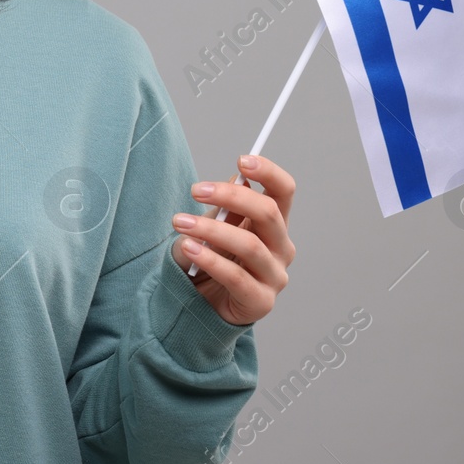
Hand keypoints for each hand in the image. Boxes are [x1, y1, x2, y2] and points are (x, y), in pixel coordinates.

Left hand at [168, 154, 295, 325]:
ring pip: (249, 244)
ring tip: (180, 222)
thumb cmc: (210, 258)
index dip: (268, 172)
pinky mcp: (260, 301)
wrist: (201, 303)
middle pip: (268, 213)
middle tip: (196, 190)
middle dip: (230, 196)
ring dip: (211, 229)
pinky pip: (236, 276)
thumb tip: (237, 180)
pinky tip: (188, 248)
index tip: (242, 160)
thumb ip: (226, 207)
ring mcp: (274, 276)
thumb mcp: (213, 226)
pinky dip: (210, 259)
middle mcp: (281, 248)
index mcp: (274, 224)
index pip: (283, 191)